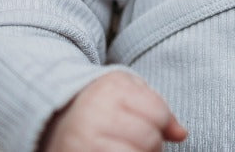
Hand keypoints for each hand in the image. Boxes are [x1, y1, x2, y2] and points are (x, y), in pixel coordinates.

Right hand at [40, 71, 187, 150]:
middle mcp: (95, 114)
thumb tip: (181, 134)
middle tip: (134, 139)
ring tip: (124, 147)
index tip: (150, 121)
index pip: (158, 113)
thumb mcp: (127, 92)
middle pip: (150, 139)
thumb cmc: (99, 104)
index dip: (161, 122)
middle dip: (151, 143)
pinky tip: (115, 151)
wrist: (53, 119)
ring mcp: (85, 141)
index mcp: (110, 89)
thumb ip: (158, 107)